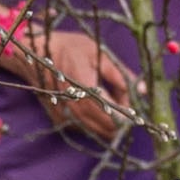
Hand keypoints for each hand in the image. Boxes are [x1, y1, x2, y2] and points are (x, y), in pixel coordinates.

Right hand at [11, 25, 146, 137]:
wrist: (37, 53)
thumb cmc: (71, 48)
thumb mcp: (100, 54)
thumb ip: (121, 75)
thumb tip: (142, 91)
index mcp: (86, 88)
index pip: (114, 114)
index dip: (129, 116)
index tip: (138, 111)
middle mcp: (74, 106)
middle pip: (106, 127)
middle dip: (121, 122)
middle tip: (129, 109)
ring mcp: (65, 115)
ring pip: (96, 131)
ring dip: (109, 125)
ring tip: (116, 109)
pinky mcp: (60, 119)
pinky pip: (84, 129)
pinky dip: (95, 124)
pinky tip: (99, 110)